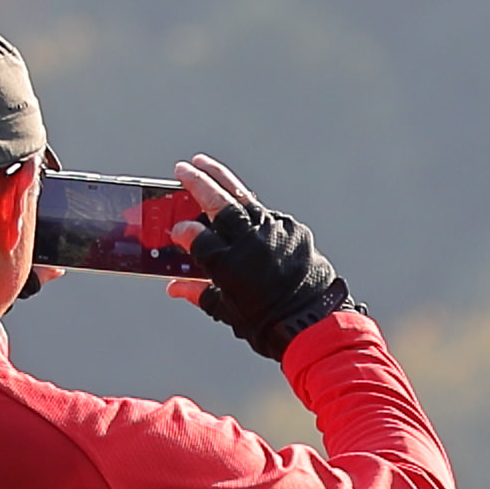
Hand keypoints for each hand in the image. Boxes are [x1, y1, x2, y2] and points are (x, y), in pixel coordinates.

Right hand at [166, 154, 352, 361]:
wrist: (315, 323)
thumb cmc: (269, 324)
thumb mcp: (227, 311)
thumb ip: (198, 293)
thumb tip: (174, 287)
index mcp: (228, 264)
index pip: (195, 236)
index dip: (182, 232)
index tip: (176, 233)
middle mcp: (250, 242)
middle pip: (217, 203)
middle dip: (196, 183)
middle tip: (182, 169)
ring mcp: (274, 231)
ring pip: (243, 198)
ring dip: (221, 180)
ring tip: (203, 165)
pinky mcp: (292, 229)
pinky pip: (266, 214)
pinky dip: (251, 209)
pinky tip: (240, 206)